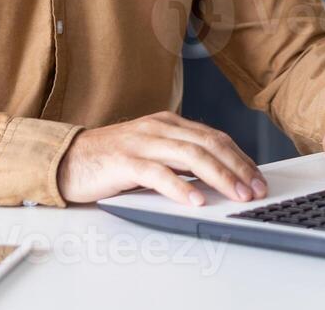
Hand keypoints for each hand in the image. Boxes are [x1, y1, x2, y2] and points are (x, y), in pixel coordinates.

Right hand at [57, 110, 267, 206]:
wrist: (67, 159)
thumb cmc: (110, 160)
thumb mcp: (151, 152)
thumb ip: (178, 158)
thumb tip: (216, 177)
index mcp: (168, 123)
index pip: (214, 137)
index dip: (239, 157)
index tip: (257, 177)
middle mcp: (158, 128)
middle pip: (209, 144)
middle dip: (237, 167)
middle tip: (256, 189)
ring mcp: (141, 142)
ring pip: (190, 155)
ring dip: (219, 177)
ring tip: (236, 195)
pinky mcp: (124, 161)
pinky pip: (158, 173)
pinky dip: (180, 187)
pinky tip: (195, 200)